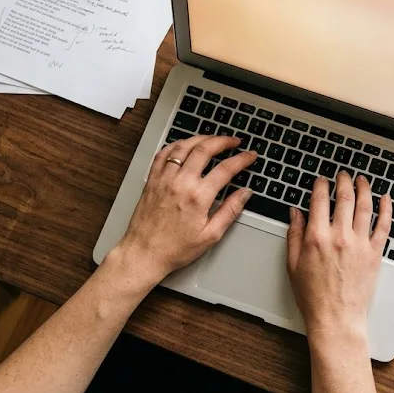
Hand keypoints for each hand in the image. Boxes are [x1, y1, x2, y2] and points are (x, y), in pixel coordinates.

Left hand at [111, 135, 256, 286]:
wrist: (143, 254)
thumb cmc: (175, 248)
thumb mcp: (211, 235)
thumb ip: (230, 210)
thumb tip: (245, 193)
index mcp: (198, 197)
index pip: (226, 169)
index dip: (242, 159)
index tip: (250, 156)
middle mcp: (180, 183)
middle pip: (205, 149)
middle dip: (223, 141)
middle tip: (234, 141)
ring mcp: (164, 179)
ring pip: (184, 146)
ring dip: (201, 138)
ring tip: (212, 139)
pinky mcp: (152, 180)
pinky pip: (164, 154)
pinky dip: (176, 145)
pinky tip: (185, 145)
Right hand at [286, 172, 391, 339]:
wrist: (336, 317)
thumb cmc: (313, 296)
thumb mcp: (293, 264)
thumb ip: (294, 234)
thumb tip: (295, 212)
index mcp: (317, 237)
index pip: (320, 200)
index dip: (321, 185)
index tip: (322, 180)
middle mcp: (340, 236)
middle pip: (345, 198)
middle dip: (344, 181)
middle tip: (343, 175)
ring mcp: (360, 243)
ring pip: (365, 206)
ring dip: (364, 188)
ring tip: (362, 180)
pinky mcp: (375, 253)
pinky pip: (384, 225)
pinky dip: (386, 209)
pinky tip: (386, 198)